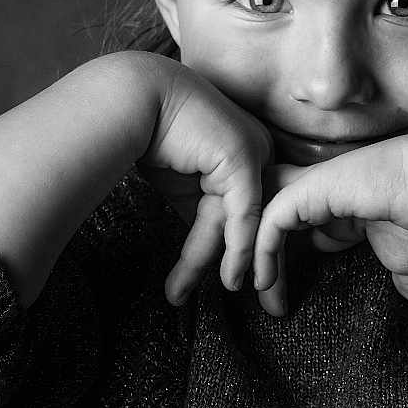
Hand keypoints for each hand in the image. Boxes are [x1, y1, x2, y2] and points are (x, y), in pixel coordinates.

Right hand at [140, 63, 274, 303]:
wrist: (134, 100)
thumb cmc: (154, 137)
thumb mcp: (184, 184)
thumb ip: (202, 210)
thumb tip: (207, 248)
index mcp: (250, 154)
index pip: (254, 211)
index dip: (252, 252)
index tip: (247, 286)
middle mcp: (261, 151)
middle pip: (262, 219)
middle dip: (268, 267)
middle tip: (273, 307)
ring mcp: (255, 152)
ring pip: (247, 224)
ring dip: (230, 264)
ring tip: (218, 295)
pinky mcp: (242, 159)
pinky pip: (243, 216)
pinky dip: (238, 251)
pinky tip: (231, 279)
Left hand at [252, 134, 407, 315]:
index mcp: (339, 206)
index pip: (292, 233)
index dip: (280, 267)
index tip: (278, 306)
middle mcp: (320, 194)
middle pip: (266, 221)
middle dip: (249, 253)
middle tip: (252, 298)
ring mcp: (312, 188)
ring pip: (259, 220)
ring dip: (248, 256)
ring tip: (248, 294)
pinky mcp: (310, 190)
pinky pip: (269, 222)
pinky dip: (259, 251)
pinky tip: (262, 282)